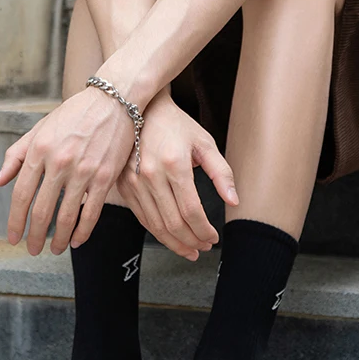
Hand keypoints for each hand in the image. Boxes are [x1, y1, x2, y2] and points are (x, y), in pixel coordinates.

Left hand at [0, 86, 135, 254]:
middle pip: (41, 211)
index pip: (21, 195)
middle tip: (31, 249)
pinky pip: (91, 212)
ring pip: (66, 216)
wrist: (114, 99)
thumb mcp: (41, 127)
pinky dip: (83, 231)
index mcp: (39, 149)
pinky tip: (77, 240)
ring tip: (55, 249)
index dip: (15, 221)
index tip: (13, 237)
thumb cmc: (76, 113)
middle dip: (34, 236)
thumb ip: (17, 154)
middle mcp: (59, 162)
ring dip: (59, 239)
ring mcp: (83, 170)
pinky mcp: (105, 176)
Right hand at [116, 90, 238, 260]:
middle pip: (173, 223)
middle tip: (204, 247)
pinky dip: (158, 232)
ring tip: (191, 249)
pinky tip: (171, 236)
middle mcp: (150, 175)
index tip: (214, 238)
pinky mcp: (124, 186)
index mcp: (174, 164)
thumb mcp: (204, 143)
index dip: (204, 231)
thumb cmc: (176, 125)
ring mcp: (134, 182)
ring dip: (175, 243)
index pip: (191, 211)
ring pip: (156, 226)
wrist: (142, 110)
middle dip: (192, 242)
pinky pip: (142, 218)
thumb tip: (234, 201)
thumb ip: (221, 172)